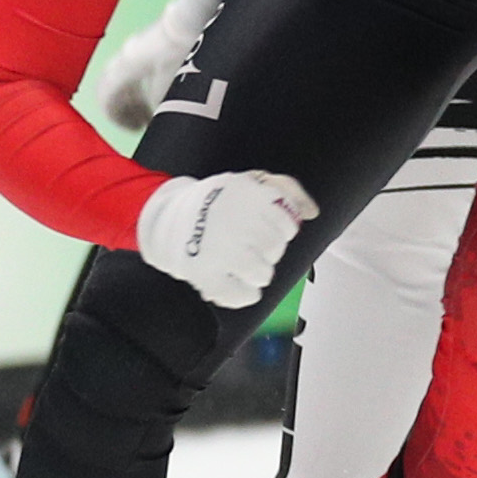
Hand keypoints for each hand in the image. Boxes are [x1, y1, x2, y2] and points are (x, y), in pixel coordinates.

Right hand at [85, 0, 220, 138]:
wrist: (200, 14)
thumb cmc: (186, 50)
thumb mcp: (174, 83)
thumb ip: (158, 101)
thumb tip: (154, 112)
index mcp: (127, 65)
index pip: (108, 94)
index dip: (116, 116)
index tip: (132, 130)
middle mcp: (127, 54)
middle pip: (113, 85)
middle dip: (124, 108)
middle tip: (139, 124)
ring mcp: (139, 46)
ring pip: (126, 77)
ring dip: (135, 97)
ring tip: (152, 113)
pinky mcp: (153, 41)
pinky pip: (139, 69)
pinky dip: (144, 85)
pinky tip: (162, 93)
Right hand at [134, 169, 314, 310]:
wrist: (165, 218)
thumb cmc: (216, 202)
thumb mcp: (249, 181)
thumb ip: (287, 190)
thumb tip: (311, 213)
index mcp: (247, 194)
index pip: (287, 225)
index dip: (278, 229)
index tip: (261, 226)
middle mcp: (235, 221)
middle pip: (276, 250)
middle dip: (265, 248)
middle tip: (244, 242)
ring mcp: (220, 250)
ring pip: (264, 274)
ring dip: (253, 270)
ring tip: (236, 260)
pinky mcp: (206, 275)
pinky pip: (244, 296)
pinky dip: (242, 293)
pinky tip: (232, 279)